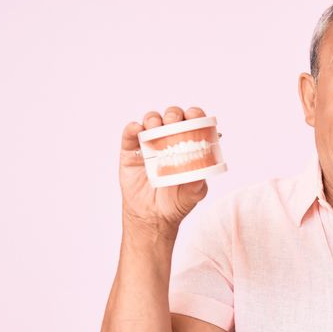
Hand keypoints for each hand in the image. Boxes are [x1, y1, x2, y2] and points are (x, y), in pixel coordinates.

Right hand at [119, 106, 209, 234]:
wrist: (152, 216)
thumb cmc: (176, 201)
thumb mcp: (193, 194)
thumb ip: (198, 183)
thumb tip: (203, 172)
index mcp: (187, 146)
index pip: (192, 123)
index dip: (194, 115)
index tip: (194, 115)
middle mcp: (168, 140)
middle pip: (171, 117)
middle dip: (173, 114)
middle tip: (174, 121)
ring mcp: (148, 144)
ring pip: (150, 121)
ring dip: (153, 118)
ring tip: (155, 126)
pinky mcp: (130, 151)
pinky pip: (129, 134)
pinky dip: (133, 128)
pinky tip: (138, 129)